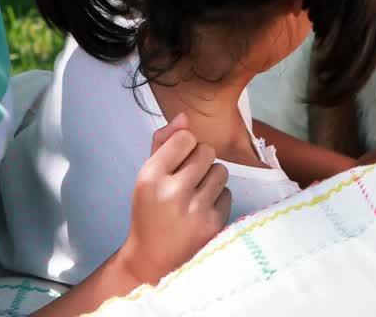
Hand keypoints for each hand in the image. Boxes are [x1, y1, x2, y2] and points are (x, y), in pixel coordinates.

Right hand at [117, 113, 231, 285]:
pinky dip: (217, 200)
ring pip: (221, 171)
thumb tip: (184, 117)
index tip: (177, 162)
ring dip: (211, 180)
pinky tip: (201, 212)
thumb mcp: (147, 176)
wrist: (152, 257)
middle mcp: (172, 192)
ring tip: (194, 196)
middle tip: (187, 180)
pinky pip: (228, 194)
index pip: (185, 138)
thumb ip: (163, 143)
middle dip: (200, 161)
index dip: (185, 147)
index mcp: (150, 176)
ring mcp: (195, 210)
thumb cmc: (150, 210)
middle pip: (207, 151)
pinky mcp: (213, 224)